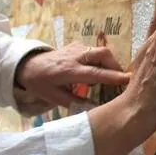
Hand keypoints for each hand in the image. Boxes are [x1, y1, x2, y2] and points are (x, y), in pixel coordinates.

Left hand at [14, 43, 130, 107]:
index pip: (95, 73)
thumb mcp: (54, 97)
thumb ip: (75, 103)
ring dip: (109, 62)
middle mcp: (75, 56)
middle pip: (102, 54)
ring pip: (100, 50)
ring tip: (110, 76)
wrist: (27, 65)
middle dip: (115, 65)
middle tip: (120, 78)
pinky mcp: (76, 45)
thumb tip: (94, 109)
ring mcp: (76, 48)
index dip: (112, 76)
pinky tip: (97, 70)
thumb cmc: (40, 83)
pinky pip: (94, 51)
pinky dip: (101, 60)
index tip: (128, 79)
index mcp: (69, 71)